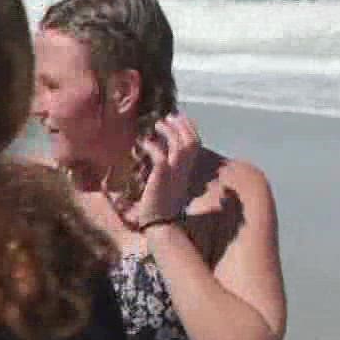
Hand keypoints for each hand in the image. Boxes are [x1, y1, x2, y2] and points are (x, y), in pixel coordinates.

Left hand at [118, 112, 201, 227]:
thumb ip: (171, 171)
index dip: (189, 129)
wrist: (160, 224)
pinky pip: (160, 157)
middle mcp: (183, 170)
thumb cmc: (162, 207)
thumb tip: (164, 158)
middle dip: (182, 126)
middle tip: (170, 116)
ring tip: (158, 123)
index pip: (195, 145)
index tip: (179, 118)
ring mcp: (174, 174)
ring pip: (179, 146)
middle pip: (191, 142)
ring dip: (169, 131)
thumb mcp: (170, 185)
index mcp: (187, 171)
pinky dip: (153, 146)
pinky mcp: (161, 178)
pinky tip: (144, 142)